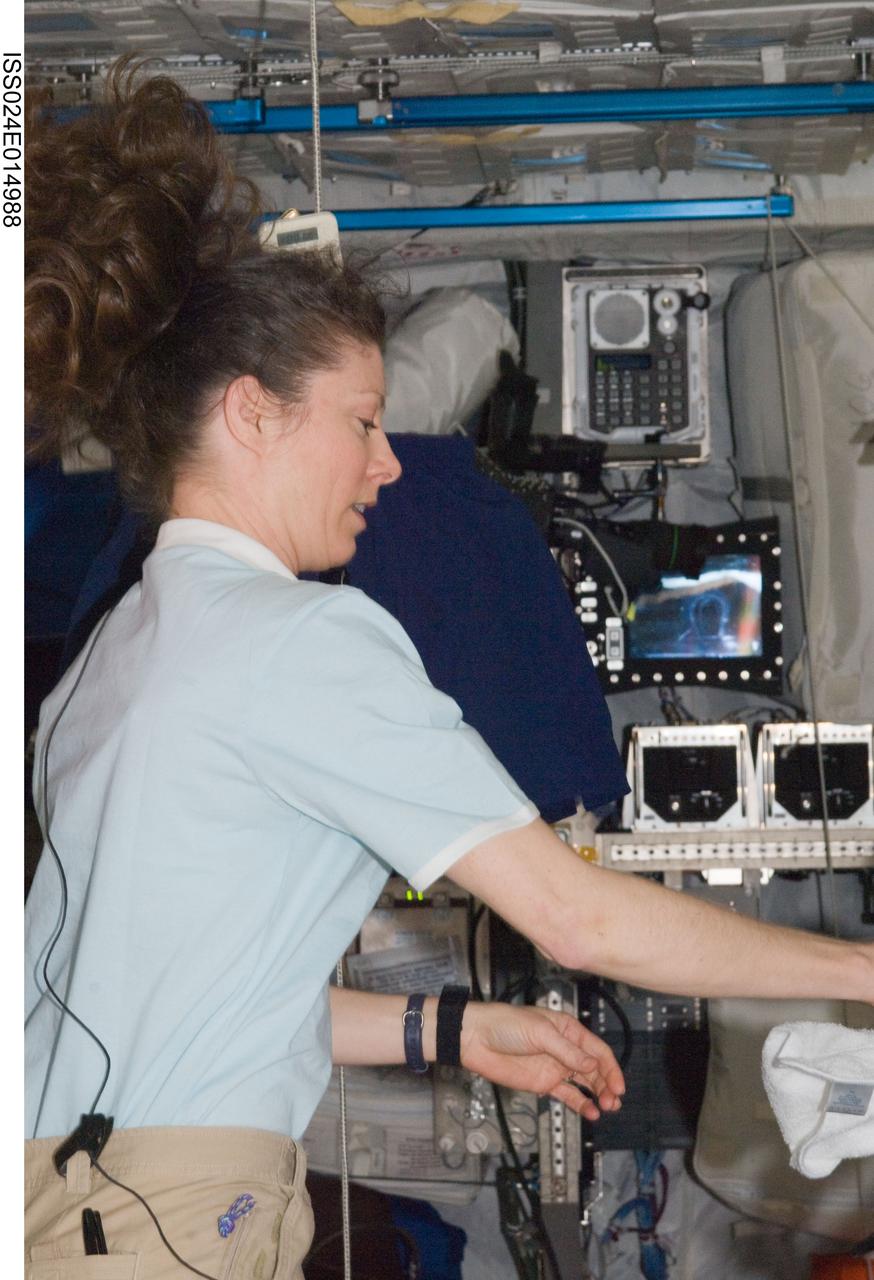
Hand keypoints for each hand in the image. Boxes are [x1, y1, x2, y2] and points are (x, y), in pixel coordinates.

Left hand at [459, 1001, 624, 1121]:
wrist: (477, 1039)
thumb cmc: (505, 1024)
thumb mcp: (540, 1032)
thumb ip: (567, 1051)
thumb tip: (592, 1065)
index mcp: (568, 1030)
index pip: (598, 1050)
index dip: (611, 1068)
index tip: (618, 1086)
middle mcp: (565, 1049)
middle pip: (595, 1069)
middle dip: (607, 1085)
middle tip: (613, 1101)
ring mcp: (555, 1067)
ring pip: (584, 1083)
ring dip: (597, 1095)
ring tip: (607, 1108)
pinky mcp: (544, 1083)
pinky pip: (567, 1095)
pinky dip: (580, 1104)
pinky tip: (590, 1112)